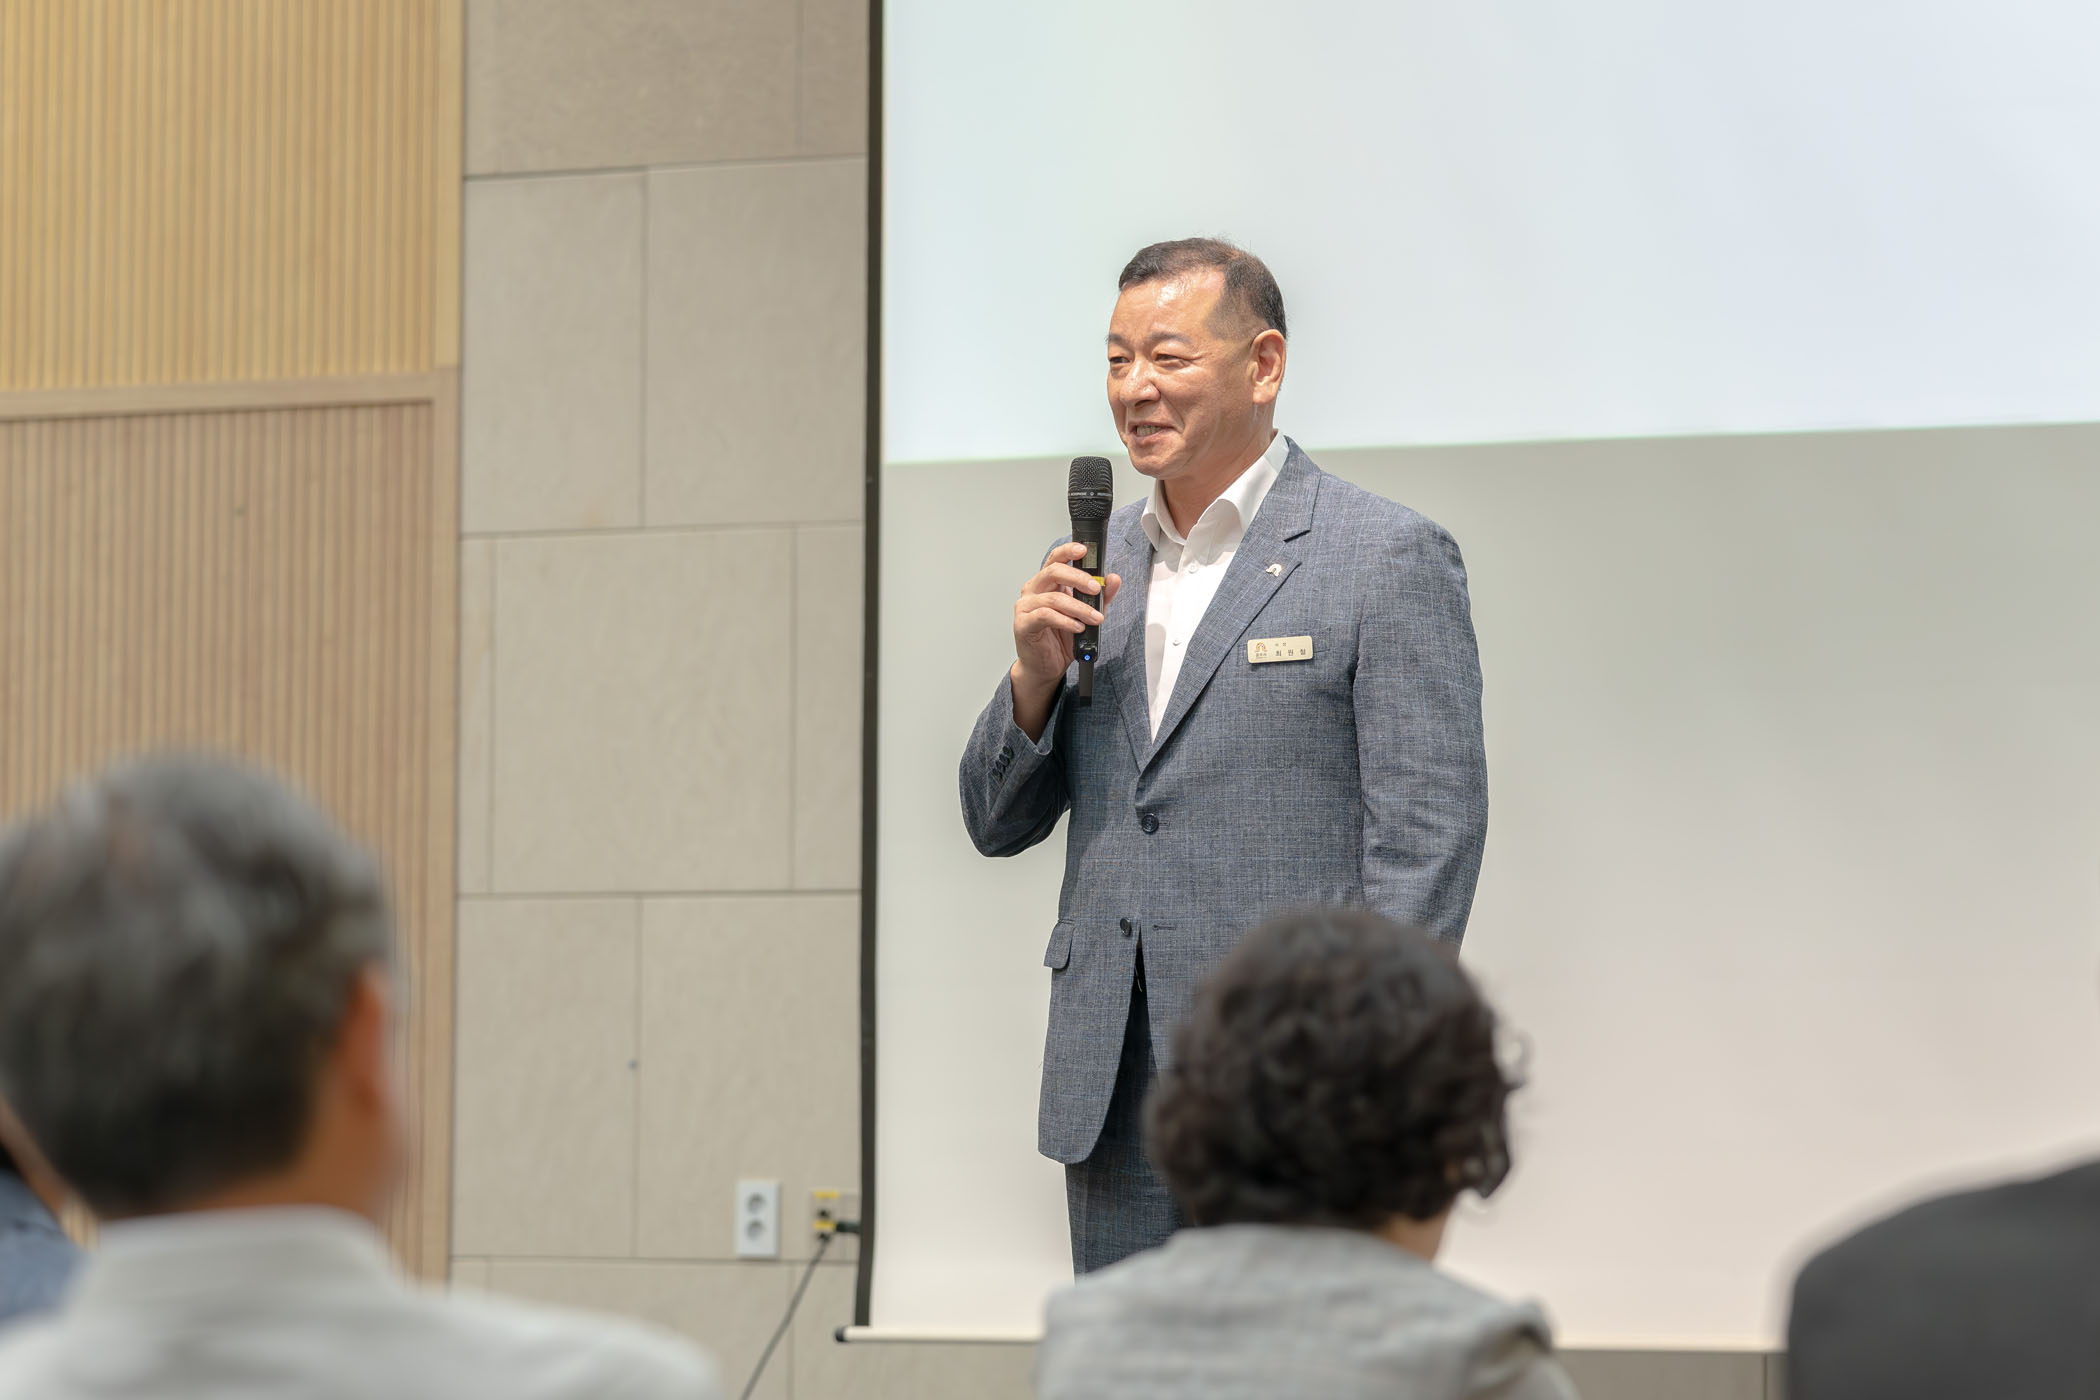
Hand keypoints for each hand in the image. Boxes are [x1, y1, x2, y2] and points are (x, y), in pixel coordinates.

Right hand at [1010, 542, 1120, 737]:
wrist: (1045, 667)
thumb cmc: (1060, 639)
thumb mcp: (1086, 615)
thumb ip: (1100, 598)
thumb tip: (1113, 580)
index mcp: (1047, 583)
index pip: (1056, 559)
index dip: (1068, 550)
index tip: (1085, 550)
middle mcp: (1034, 591)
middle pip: (1053, 571)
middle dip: (1078, 577)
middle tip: (1096, 589)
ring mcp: (1026, 606)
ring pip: (1053, 597)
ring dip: (1079, 607)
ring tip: (1094, 618)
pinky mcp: (1023, 624)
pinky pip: (1045, 616)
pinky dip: (1065, 620)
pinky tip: (1077, 627)